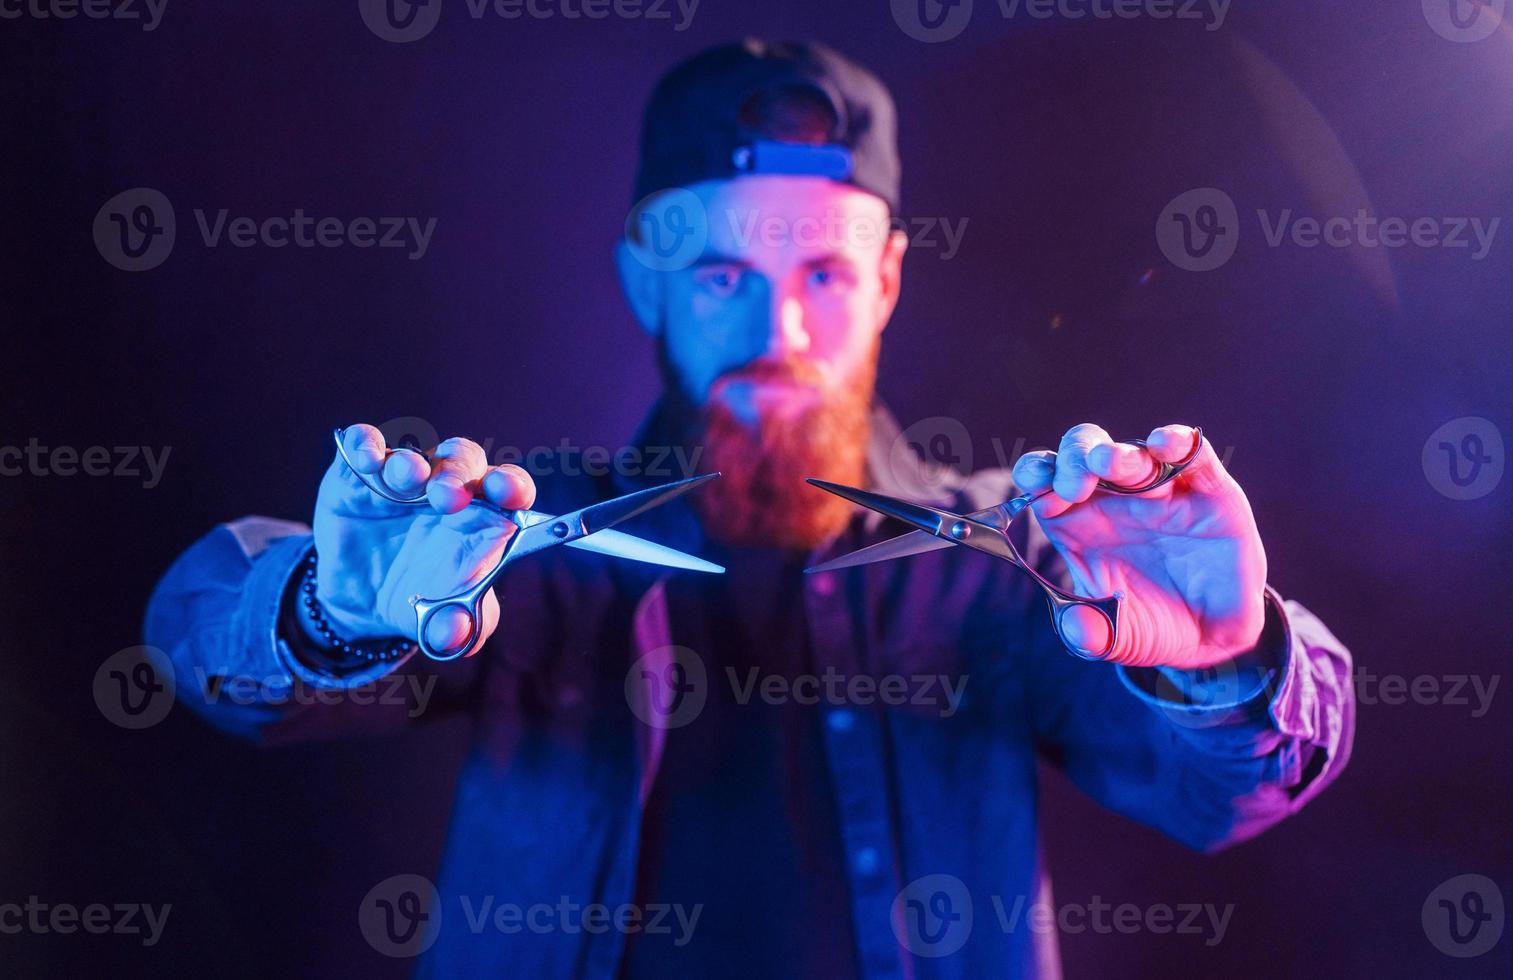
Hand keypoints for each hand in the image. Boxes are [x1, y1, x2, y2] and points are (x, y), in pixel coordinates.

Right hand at [310, 423, 535, 657]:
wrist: (363, 603)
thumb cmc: (422, 600)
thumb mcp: (440, 621)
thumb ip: (459, 629)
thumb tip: (455, 634)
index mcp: (481, 517)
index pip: (508, 489)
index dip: (512, 487)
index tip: (511, 496)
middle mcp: (447, 488)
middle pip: (465, 462)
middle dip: (459, 474)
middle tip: (447, 497)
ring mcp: (402, 479)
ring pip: (415, 454)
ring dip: (412, 464)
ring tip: (407, 480)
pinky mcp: (357, 475)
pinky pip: (364, 446)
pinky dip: (364, 444)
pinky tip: (366, 457)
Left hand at [1012, 423, 1265, 668]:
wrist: (1216, 636)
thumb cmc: (1154, 626)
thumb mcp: (1120, 638)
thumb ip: (1093, 634)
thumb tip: (1074, 630)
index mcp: (1078, 521)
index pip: (1046, 483)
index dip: (1037, 477)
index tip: (1036, 491)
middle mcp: (1115, 496)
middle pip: (1083, 456)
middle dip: (1072, 460)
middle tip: (1072, 487)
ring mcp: (1160, 489)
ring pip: (1132, 452)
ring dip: (1117, 454)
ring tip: (1107, 462)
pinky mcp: (1207, 488)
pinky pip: (1191, 454)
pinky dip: (1179, 442)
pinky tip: (1165, 444)